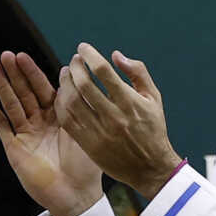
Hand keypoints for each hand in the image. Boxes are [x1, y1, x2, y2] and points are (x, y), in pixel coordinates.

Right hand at [0, 51, 104, 215]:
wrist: (76, 195)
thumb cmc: (87, 165)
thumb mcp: (84, 127)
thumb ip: (73, 101)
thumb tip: (67, 70)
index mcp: (59, 117)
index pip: (43, 89)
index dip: (32, 73)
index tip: (22, 56)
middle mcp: (40, 123)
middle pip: (24, 93)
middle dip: (14, 74)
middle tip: (5, 55)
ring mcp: (25, 134)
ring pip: (10, 104)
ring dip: (1, 85)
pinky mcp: (13, 146)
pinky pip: (0, 123)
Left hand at [57, 45, 186, 200]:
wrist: (150, 168)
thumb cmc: (153, 129)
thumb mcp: (154, 98)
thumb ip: (138, 73)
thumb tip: (116, 55)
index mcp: (130, 103)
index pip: (104, 72)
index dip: (90, 56)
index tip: (83, 48)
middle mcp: (113, 116)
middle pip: (84, 85)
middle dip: (75, 67)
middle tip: (74, 60)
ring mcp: (98, 131)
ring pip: (72, 101)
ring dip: (65, 83)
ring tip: (66, 73)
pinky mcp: (88, 143)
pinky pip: (67, 119)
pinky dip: (61, 103)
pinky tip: (62, 94)